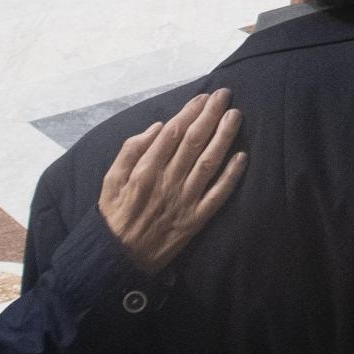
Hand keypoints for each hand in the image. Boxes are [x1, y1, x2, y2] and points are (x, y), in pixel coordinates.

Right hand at [96, 89, 245, 272]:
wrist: (118, 258)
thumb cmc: (115, 215)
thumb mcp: (110, 180)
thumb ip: (130, 151)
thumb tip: (157, 127)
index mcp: (145, 171)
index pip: (172, 133)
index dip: (189, 112)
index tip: (202, 97)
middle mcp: (167, 183)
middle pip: (193, 142)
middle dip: (210, 115)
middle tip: (224, 95)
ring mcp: (184, 201)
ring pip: (208, 163)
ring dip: (224, 137)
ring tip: (235, 115)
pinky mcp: (195, 220)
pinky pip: (217, 195)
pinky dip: (231, 176)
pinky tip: (242, 157)